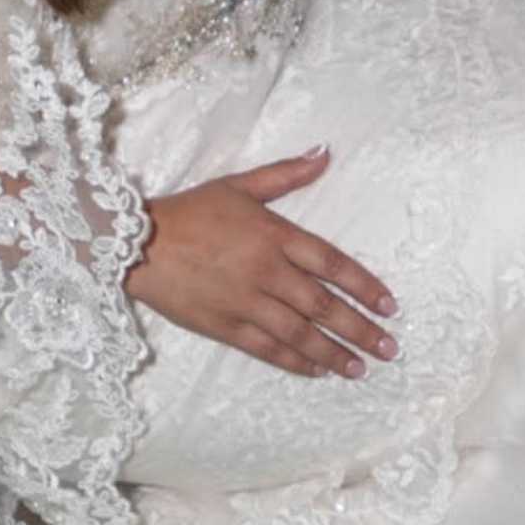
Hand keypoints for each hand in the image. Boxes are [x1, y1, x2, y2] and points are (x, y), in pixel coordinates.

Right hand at [131, 148, 396, 377]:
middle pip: (323, 305)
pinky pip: (268, 349)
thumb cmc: (189, 211)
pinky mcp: (224, 327)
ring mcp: (245, 302)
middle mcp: (266, 271)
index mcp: (274, 235)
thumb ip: (285, 174)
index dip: (364, 286)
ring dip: (334, 352)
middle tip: (389, 349)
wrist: (134, 244)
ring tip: (360, 368)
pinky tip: (318, 370)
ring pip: (300, 333)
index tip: (389, 306)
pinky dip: (295, 361)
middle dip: (360, 328)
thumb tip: (325, 154)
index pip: (332, 264)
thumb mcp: (238, 185)